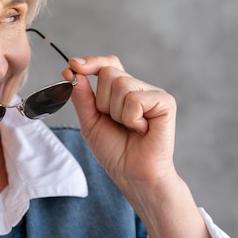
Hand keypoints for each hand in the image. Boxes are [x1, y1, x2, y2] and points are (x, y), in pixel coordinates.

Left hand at [64, 55, 176, 187]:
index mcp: (120, 90)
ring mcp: (152, 93)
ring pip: (120, 84)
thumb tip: (72, 71)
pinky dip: (131, 118)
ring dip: (117, 113)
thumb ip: (81, 97)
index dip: (91, 63)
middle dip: (102, 101)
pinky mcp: (165, 102)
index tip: (73, 66)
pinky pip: (135, 99)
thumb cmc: (115, 151)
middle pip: (108, 73)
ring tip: (129, 128)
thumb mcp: (89, 122)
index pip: (107, 64)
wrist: (132, 175)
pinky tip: (141, 129)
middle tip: (115, 122)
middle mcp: (137, 87)